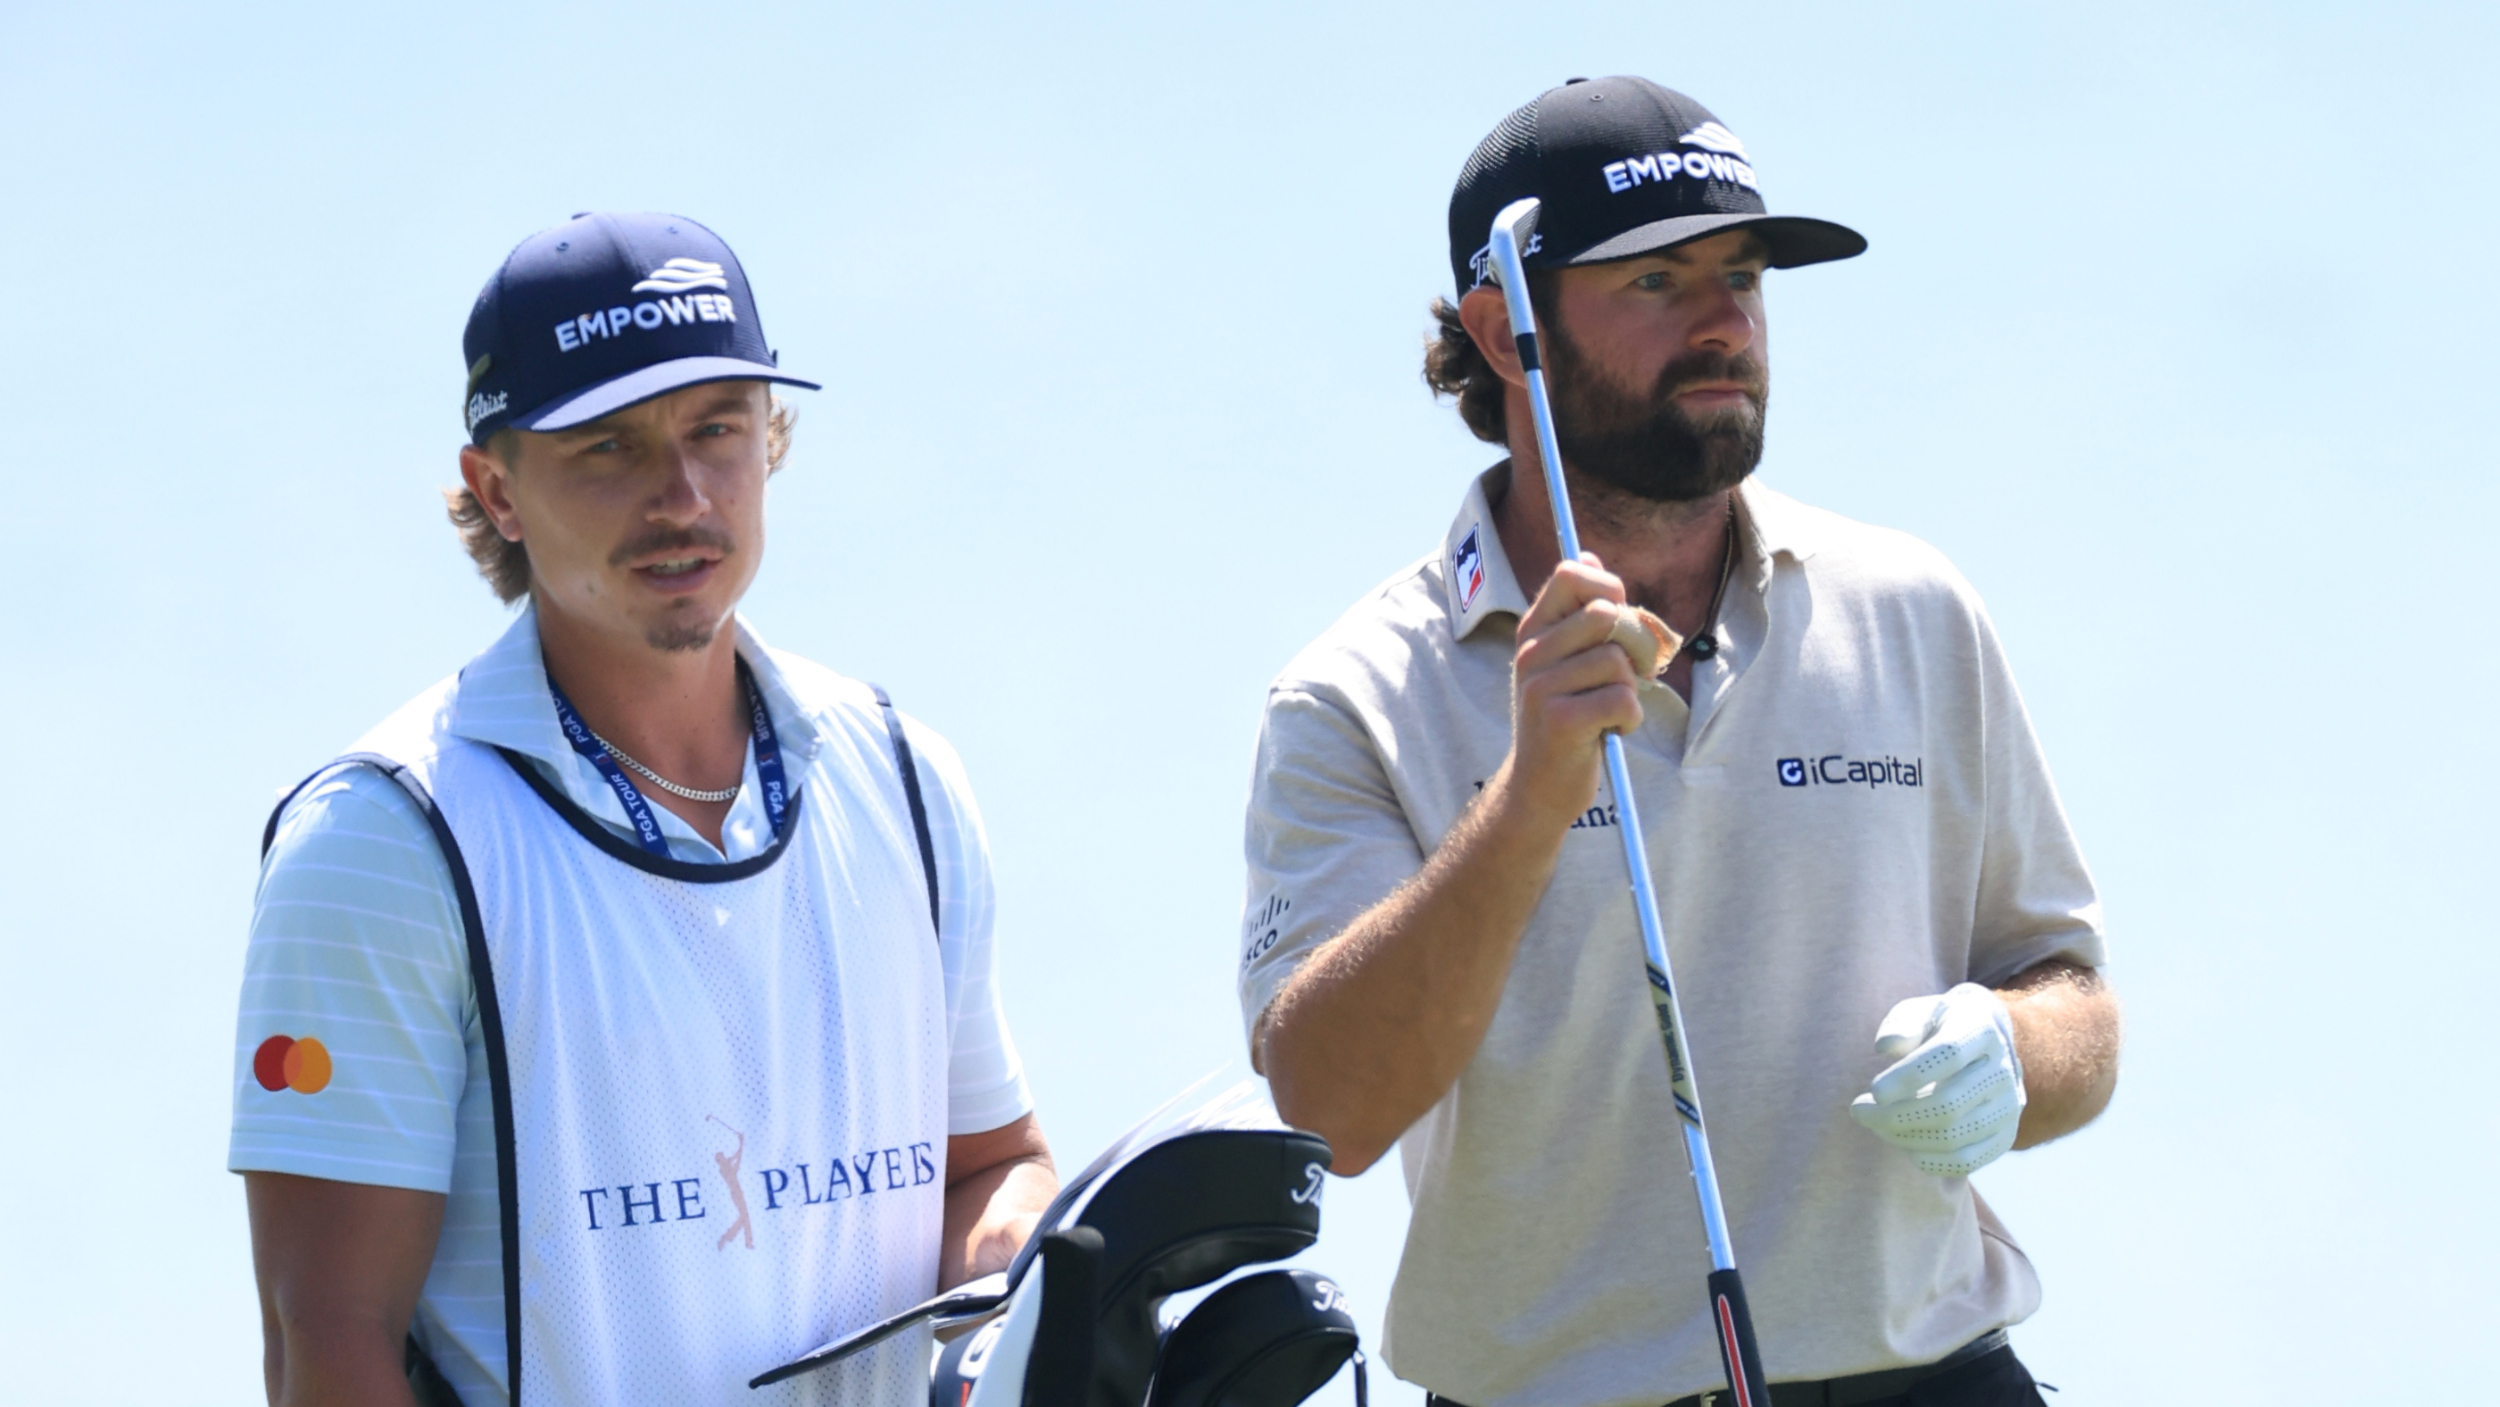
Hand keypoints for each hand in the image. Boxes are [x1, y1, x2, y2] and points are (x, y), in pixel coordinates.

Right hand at [1500, 554, 1644, 825]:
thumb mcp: (1564, 660)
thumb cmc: (1564, 719)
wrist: (1538, 788)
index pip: (1570, 574)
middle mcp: (1531, 653)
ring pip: (1618, 661)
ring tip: (1608, 710)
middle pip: (1606, 614)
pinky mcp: (1560, 721)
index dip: (1607, 585)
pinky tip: (1609, 731)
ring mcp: (1540, 687)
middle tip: (1628, 674)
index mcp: (1532, 631)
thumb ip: (1578, 611)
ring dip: (1629, 689)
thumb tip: (1588, 553)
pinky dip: (1629, 718)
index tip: (1617, 615)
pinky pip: (1622, 699)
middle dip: (1633, 644)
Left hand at [1848, 983, 2025, 1176]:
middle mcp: (2003, 1070)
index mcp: (1981, 1030)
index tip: (1874, 1090)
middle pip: (1949, 1104)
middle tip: (1859, 1110)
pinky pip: (1965, 1162)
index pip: (1948, 1055)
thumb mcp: (1922, 1011)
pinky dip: (1927, 1160)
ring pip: (1954, 1137)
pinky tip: (1902, 1143)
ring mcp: (2008, 1107)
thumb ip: (1903, 1024)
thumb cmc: (1940, 1026)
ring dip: (1905, 1137)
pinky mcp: (2004, 1137)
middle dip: (1896, 1113)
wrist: (1988, 1046)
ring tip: (1875, 1125)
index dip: (1909, 1076)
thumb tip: (1885, 1047)